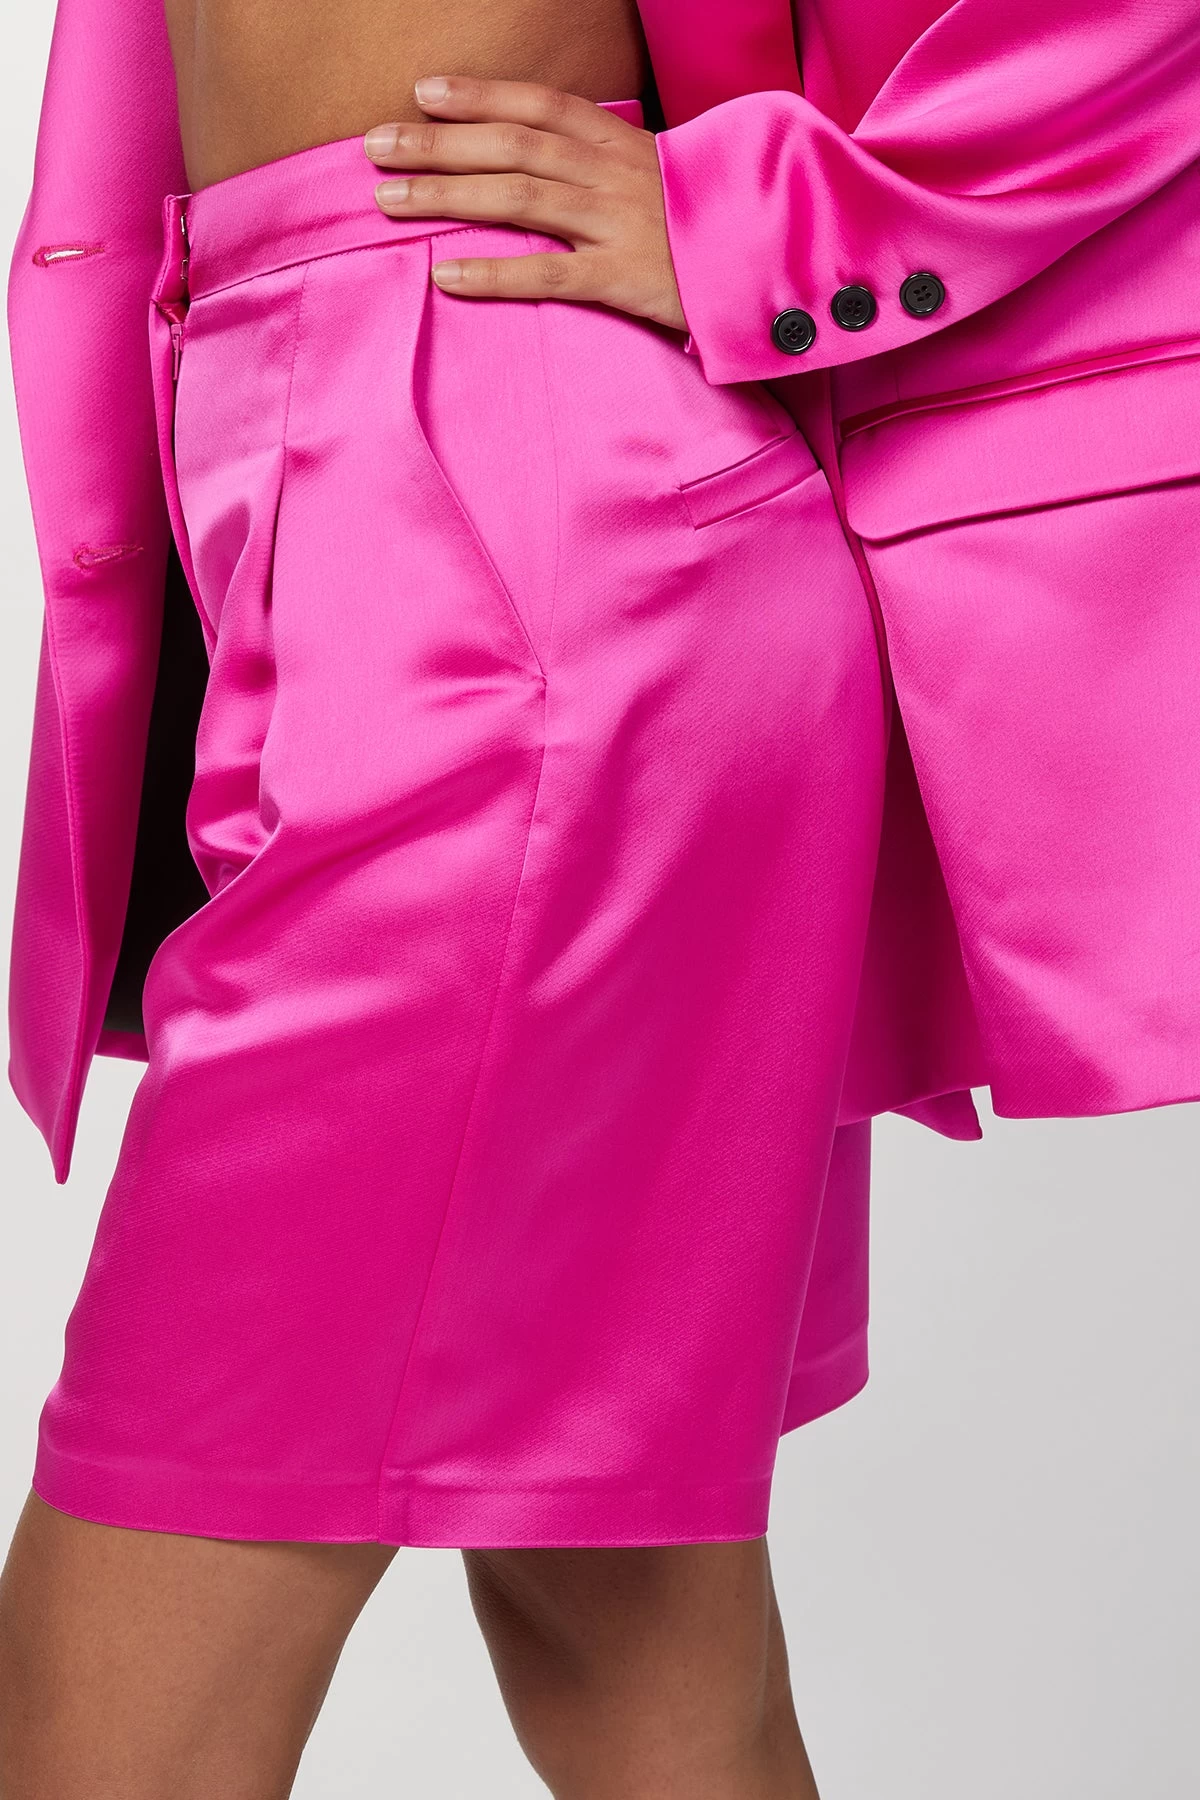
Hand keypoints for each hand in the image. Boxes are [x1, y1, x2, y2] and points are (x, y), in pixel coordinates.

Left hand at [364, 77, 687, 332]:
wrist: (777, 265)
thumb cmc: (711, 229)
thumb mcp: (666, 180)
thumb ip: (611, 168)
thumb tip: (552, 164)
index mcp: (624, 143)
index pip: (541, 105)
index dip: (481, 94)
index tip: (424, 92)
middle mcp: (614, 174)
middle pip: (512, 145)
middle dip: (438, 143)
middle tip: (375, 146)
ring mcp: (618, 224)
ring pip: (518, 197)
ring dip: (447, 195)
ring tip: (389, 201)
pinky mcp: (625, 279)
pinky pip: (549, 275)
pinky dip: (495, 275)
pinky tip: (447, 276)